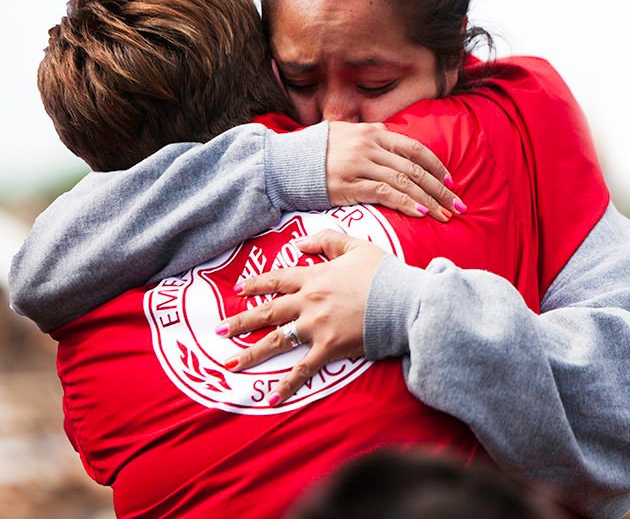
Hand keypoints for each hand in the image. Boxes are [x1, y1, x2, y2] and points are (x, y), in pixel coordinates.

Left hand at [215, 230, 384, 405]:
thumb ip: (327, 241)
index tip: (240, 290)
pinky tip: (271, 396)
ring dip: (250, 353)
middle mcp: (308, 302)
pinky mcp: (329, 348)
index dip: (256, 284)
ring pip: (275, 341)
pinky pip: (303, 369)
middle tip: (218, 329)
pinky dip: (286, 384)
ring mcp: (316, 327)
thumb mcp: (356, 246)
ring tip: (230, 364)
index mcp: (314, 277)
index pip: (276, 279)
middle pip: (267, 312)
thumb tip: (299, 243)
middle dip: (239, 321)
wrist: (404, 300)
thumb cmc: (384, 273)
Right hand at [326, 122, 467, 221]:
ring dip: (430, 200)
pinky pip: (386, 194)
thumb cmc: (313, 152)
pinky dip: (408, 204)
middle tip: (458, 205)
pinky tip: (422, 214)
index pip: (415, 148)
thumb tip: (391, 137)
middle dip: (441, 189)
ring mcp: (360, 165)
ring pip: (405, 182)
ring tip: (445, 216)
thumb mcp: (344, 134)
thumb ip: (370, 136)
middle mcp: (369, 146)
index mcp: (372, 132)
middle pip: (415, 168)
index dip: (436, 166)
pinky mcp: (349, 185)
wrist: (280, 164)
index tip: (450, 182)